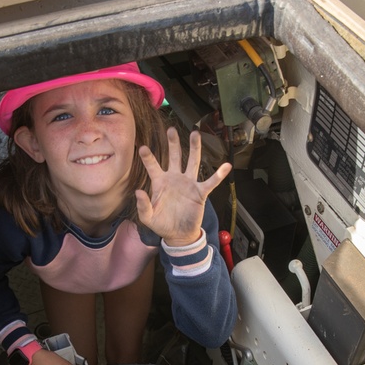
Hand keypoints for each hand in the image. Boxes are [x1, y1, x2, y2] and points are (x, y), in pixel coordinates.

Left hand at [136, 128, 231, 246]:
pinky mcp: (200, 193)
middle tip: (171, 130)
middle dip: (173, 143)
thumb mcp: (148, 218)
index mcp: (160, 183)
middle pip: (174, 157)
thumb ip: (143, 205)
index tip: (142, 148)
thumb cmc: (162, 225)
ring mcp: (188, 184)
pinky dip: (219, 174)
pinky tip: (226, 166)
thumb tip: (139, 191)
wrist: (178, 235)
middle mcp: (175, 179)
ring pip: (192, 162)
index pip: (153, 166)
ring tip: (195, 134)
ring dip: (194, 148)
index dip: (148, 157)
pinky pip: (211, 182)